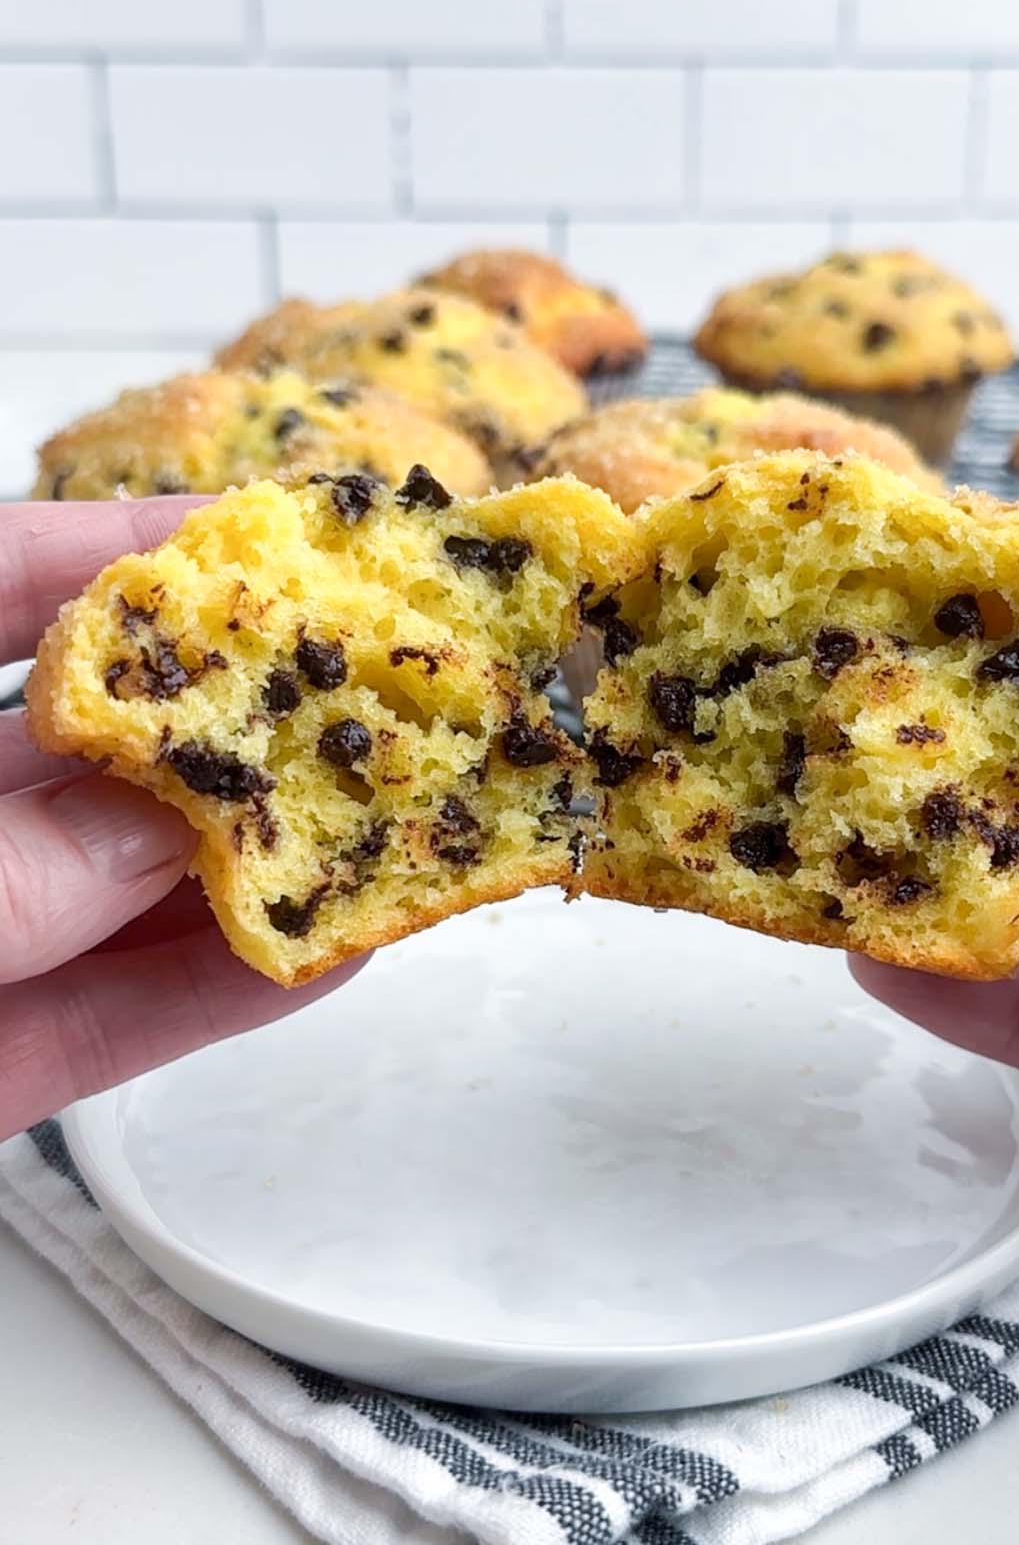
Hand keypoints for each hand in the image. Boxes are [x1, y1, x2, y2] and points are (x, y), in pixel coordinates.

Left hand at [0, 499, 364, 1143]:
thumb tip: (162, 830)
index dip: (117, 546)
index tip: (248, 528)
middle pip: (98, 747)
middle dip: (233, 718)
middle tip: (369, 684)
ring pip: (131, 888)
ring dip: (261, 862)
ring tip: (393, 821)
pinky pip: (121, 1016)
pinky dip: (219, 993)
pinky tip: (326, 958)